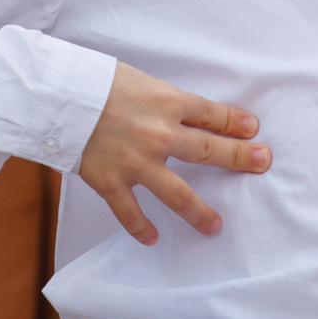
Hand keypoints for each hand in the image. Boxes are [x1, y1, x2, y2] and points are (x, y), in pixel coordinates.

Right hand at [78, 62, 270, 244]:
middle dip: (239, 158)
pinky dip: (140, 228)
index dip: (235, 122)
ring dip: (199, 212)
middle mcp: (160, 134)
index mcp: (167, 102)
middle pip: (209, 150)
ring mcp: (136, 162)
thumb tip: (179, 111)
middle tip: (261, 163)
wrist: (56, 94)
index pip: (212, 115)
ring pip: (178, 194)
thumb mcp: (138, 79)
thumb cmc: (94, 80)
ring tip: (215, 226)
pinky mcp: (111, 181)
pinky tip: (151, 239)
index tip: (253, 129)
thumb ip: (160, 100)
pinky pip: (130, 212)